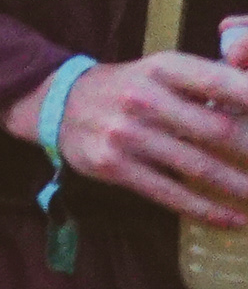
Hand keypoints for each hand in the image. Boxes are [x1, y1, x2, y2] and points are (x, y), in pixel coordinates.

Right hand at [46, 54, 247, 226]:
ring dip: (242, 188)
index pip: (221, 83)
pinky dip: (208, 211)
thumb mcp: (164, 70)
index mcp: (164, 68)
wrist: (59, 103)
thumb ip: (211, 81)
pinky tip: (234, 220)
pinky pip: (171, 193)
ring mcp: (126, 134)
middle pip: (219, 131)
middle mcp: (143, 98)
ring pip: (200, 168)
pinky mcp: (114, 166)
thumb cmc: (130, 87)